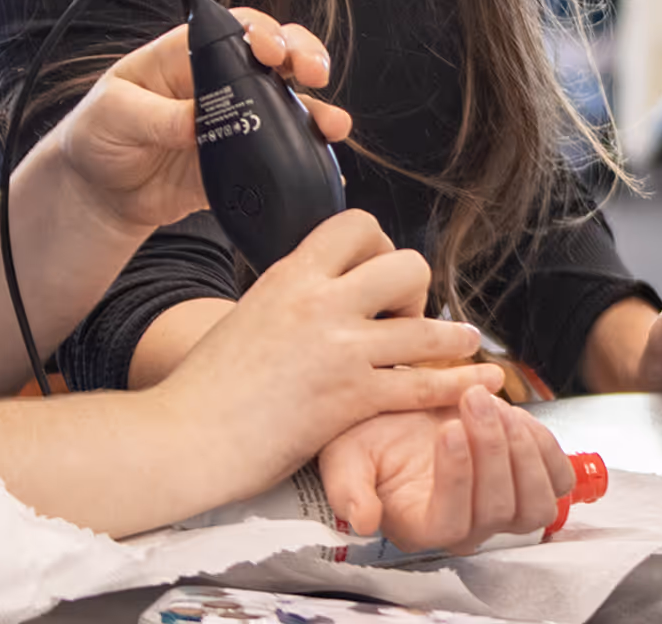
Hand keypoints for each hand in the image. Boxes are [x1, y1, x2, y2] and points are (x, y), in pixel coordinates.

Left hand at [43, 7, 353, 233]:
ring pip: (289, 103)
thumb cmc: (98, 137)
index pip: (234, 28)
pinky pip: (284, 152)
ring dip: (317, 107)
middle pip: (276, 56)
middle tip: (312, 72)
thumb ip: (156, 116)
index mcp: (188, 56)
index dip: (261, 32)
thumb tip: (197, 122)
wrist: (101, 195)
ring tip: (332, 123)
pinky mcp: (244, 159)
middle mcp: (220, 82)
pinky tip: (325, 159)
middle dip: (303, 56)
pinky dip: (308, 154)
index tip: (271, 50)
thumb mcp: (113, 115)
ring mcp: (237, 120)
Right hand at [157, 211, 498, 488]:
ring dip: (452, 337)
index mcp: (290, 275)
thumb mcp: (247, 316)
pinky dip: (459, 386)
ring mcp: (338, 350)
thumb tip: (315, 289)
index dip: (380, 245)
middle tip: (404, 316)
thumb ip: (290, 298)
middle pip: (404, 264)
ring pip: (425, 326)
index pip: (356, 225)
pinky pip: (423, 385)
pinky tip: (480, 383)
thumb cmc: (204, 388)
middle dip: (416, 289)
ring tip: (462, 342)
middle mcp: (319, 303)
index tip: (378, 273)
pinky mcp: (350, 398)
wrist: (181, 437)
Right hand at [320, 389, 575, 553]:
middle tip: (473, 400)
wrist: (403, 409)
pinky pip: (558, 480)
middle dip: (491, 449)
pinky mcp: (530, 484)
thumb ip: (349, 488)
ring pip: (535, 504)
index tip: (447, 429)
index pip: (451, 521)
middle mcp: (466, 528)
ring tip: (498, 407)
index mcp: (420, 527)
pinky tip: (518, 417)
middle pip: (498, 510)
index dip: (456, 477)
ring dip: (523, 451)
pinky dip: (546, 447)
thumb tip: (363, 521)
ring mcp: (504, 510)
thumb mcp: (345, 455)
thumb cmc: (373, 435)